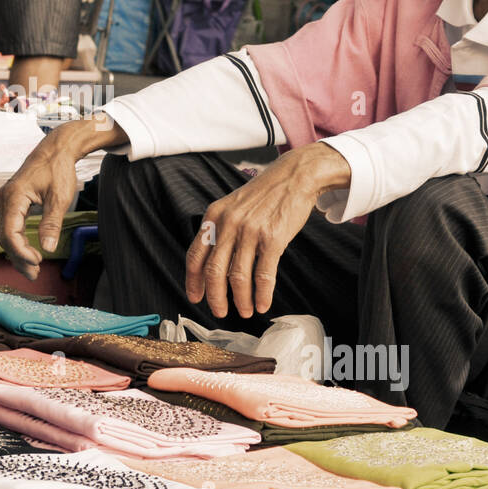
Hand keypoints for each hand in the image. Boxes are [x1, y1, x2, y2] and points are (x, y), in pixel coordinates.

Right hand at [0, 116, 125, 279]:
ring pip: (7, 233)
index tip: (38, 262)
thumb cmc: (59, 169)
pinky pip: (11, 226)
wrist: (56, 150)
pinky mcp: (13, 202)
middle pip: (5, 237)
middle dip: (19, 257)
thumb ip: (52, 224)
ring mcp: (7, 200)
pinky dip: (20, 241)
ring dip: (19, 252)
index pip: (10, 233)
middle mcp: (6, 199)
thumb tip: (48, 249)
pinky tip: (31, 252)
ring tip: (33, 269)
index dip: (21, 251)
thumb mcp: (60, 198)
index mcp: (14, 197)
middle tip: (35, 274)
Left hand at [184, 143, 350, 319]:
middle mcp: (228, 224)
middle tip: (219, 312)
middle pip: (214, 271)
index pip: (195, 255)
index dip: (193, 281)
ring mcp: (250, 231)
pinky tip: (263, 304)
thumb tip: (216, 262)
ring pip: (238, 276)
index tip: (195, 297)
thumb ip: (221, 229)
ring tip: (246, 311)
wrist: (294, 176)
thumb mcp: (233, 205)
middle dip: (215, 297)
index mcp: (214, 216)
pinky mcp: (273, 238)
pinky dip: (262, 294)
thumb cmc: (265, 194)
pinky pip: (264, 274)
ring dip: (241, 300)